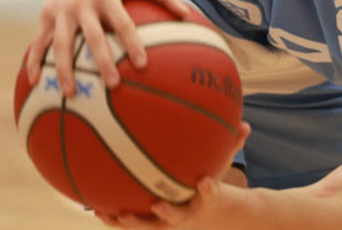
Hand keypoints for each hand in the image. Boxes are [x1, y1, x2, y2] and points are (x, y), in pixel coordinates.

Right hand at [24, 0, 197, 95]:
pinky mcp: (46, 12)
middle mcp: (83, 3)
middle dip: (102, 61)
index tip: (142, 65)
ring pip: (61, 43)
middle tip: (113, 84)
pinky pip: (39, 39)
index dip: (132, 43)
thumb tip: (188, 14)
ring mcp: (62, 9)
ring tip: (71, 92)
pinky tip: (34, 81)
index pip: (123, 23)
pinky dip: (34, 59)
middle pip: (93, 37)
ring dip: (64, 68)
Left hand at [97, 123, 251, 229]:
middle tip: (156, 204)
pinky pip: (132, 223)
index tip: (205, 182)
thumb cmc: (213, 183)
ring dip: (133, 222)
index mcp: (206, 200)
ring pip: (150, 228)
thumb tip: (247, 122)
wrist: (211, 217)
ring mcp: (169, 224)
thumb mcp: (224, 165)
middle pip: (177, 218)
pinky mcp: (153, 225)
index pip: (210, 195)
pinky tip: (94, 206)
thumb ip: (233, 144)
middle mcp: (187, 215)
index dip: (208, 190)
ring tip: (114, 212)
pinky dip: (114, 217)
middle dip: (168, 213)